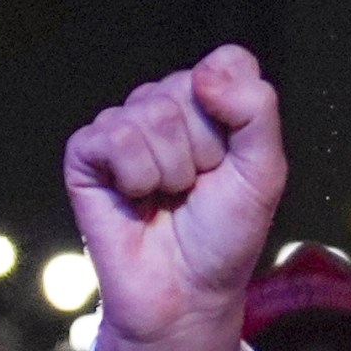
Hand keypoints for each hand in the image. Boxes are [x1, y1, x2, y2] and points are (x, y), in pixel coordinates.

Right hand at [62, 44, 287, 350]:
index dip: (238, 110)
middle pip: (190, 88)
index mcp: (211, 104)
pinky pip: (114, 138)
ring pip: (153, 112)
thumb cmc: (227, 232)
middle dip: (208, 149)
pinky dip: (137, 176)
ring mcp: (123, 127)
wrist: (188, 289)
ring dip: (174, 168)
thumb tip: (207, 73)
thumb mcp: (264, 171)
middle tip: (201, 186)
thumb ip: (256, 111)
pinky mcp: (86, 153)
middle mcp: (164, 107)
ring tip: (170, 196)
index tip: (236, 156)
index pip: (227, 62)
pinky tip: (137, 198)